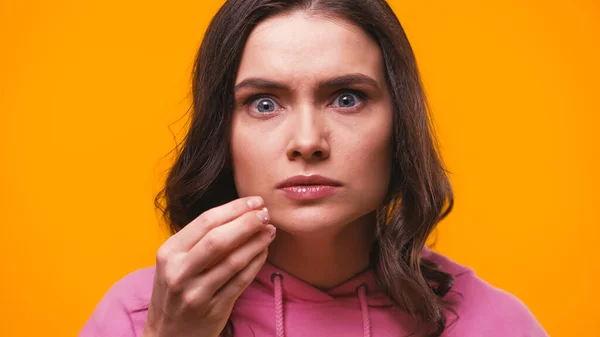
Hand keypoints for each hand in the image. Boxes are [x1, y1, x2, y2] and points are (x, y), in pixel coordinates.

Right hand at [141, 197, 274, 336]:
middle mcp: (179, 272)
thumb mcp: (174, 262)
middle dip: (246, 223)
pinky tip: (264, 252)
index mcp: (169, 253)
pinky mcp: (213, 309)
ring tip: (270, 230)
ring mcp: (196, 293)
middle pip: (218, 239)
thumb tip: (239, 213)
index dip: (234, 208)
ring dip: (256, 242)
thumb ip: (198, 240)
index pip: (205, 222)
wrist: (167, 334)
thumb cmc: (175, 290)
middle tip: (265, 214)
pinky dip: (256, 263)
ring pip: (233, 261)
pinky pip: (240, 281)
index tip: (255, 201)